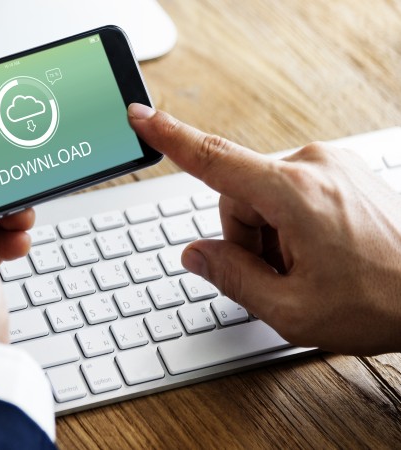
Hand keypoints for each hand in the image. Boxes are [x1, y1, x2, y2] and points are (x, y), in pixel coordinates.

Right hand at [128, 104, 400, 354]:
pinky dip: (292, 222)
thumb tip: (196, 255)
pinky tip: (321, 252)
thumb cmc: (383, 301)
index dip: (169, 139)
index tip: (140, 117)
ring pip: (263, 195)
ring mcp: (331, 165)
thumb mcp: (292, 308)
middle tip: (280, 277)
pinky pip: (292, 191)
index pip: (213, 159)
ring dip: (270, 233)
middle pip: (237, 194)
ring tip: (309, 268)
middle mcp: (312, 165)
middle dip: (244, 238)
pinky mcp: (342, 171)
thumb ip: (231, 277)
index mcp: (294, 193)